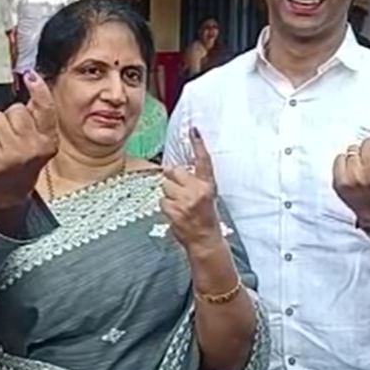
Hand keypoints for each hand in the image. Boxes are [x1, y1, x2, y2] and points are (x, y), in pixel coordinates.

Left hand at [0, 71, 58, 211]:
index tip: (30, 75)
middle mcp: (34, 148)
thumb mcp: (38, 141)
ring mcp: (14, 156)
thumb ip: (36, 115)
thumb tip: (33, 78)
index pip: (46, 108)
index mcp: (49, 141)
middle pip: (15, 110)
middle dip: (9, 118)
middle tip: (10, 136)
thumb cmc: (22, 161)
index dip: (38, 89)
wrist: (9, 193)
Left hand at [160, 127, 221, 250]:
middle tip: (180, 191)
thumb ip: (195, 180)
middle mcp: (198, 191)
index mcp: (208, 185)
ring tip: (179, 204)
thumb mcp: (208, 195)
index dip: (198, 144)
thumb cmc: (206, 215)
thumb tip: (174, 169)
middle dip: (173, 179)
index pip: (204, 160)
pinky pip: (161, 200)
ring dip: (169, 194)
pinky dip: (166, 206)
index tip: (194, 130)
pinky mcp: (174, 211)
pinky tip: (176, 212)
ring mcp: (185, 201)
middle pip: (174, 171)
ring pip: (165, 186)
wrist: (204, 238)